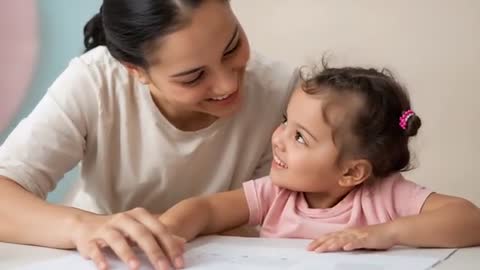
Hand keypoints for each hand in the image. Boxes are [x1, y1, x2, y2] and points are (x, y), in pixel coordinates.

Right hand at [70, 207, 185, 269]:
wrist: (85, 225)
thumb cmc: (120, 230)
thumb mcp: (142, 229)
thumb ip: (161, 236)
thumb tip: (183, 244)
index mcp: (140, 215)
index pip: (159, 230)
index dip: (170, 246)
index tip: (179, 264)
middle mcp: (124, 219)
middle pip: (141, 234)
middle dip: (154, 252)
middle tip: (164, 268)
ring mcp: (106, 228)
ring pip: (117, 239)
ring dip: (127, 253)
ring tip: (136, 268)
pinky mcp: (89, 239)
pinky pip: (94, 248)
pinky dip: (99, 258)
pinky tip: (105, 268)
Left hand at [307, 223, 396, 252]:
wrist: (389, 231)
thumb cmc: (374, 236)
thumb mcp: (356, 239)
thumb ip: (346, 241)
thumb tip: (336, 246)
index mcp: (347, 232)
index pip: (330, 236)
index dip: (319, 241)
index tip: (309, 246)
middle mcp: (350, 232)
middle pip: (332, 238)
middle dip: (321, 243)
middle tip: (311, 249)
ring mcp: (358, 235)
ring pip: (342, 240)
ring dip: (332, 244)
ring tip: (323, 249)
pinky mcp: (367, 239)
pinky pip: (358, 242)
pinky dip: (351, 244)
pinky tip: (345, 247)